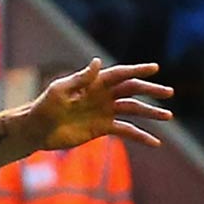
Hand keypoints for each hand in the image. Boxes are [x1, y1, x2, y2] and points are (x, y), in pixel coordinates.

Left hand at [28, 59, 171, 151]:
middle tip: (168, 93)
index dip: (138, 70)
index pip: (121, 73)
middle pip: (133, 90)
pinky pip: (126, 131)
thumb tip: (97, 62)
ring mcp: (104, 112)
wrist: (35, 131)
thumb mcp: (59, 91)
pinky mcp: (102, 128)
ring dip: (151, 113)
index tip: (155, 69)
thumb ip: (80, 78)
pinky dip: (140, 135)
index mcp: (94, 82)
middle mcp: (103, 95)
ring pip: (133, 110)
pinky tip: (154, 141)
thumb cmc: (43, 107)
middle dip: (151, 91)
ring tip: (168, 116)